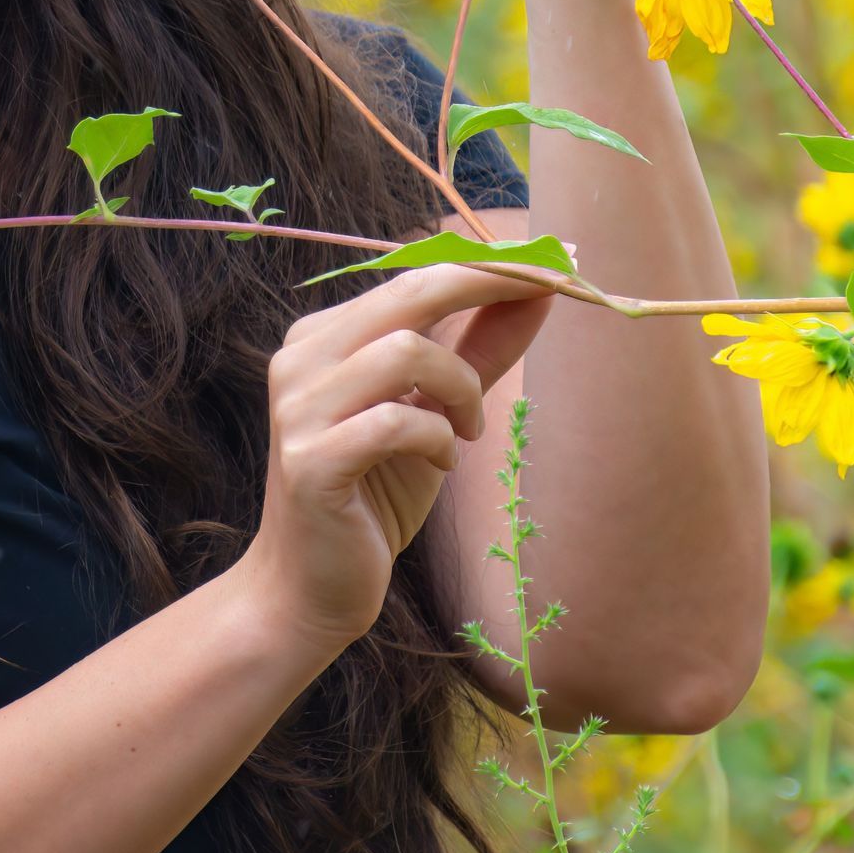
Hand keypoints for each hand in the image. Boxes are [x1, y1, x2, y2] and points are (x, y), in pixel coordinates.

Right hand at [240, 261, 556, 657]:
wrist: (308, 588)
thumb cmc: (373, 497)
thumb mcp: (437, 414)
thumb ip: (480, 352)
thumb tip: (539, 292)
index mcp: (323, 337)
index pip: (412, 276)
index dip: (486, 264)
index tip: (554, 264)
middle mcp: (301, 358)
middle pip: (408, 293)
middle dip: (488, 286)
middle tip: (552, 293)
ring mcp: (299, 408)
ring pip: (405, 352)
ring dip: (462, 389)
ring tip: (468, 431)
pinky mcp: (311, 461)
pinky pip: (396, 422)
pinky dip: (437, 439)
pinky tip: (441, 462)